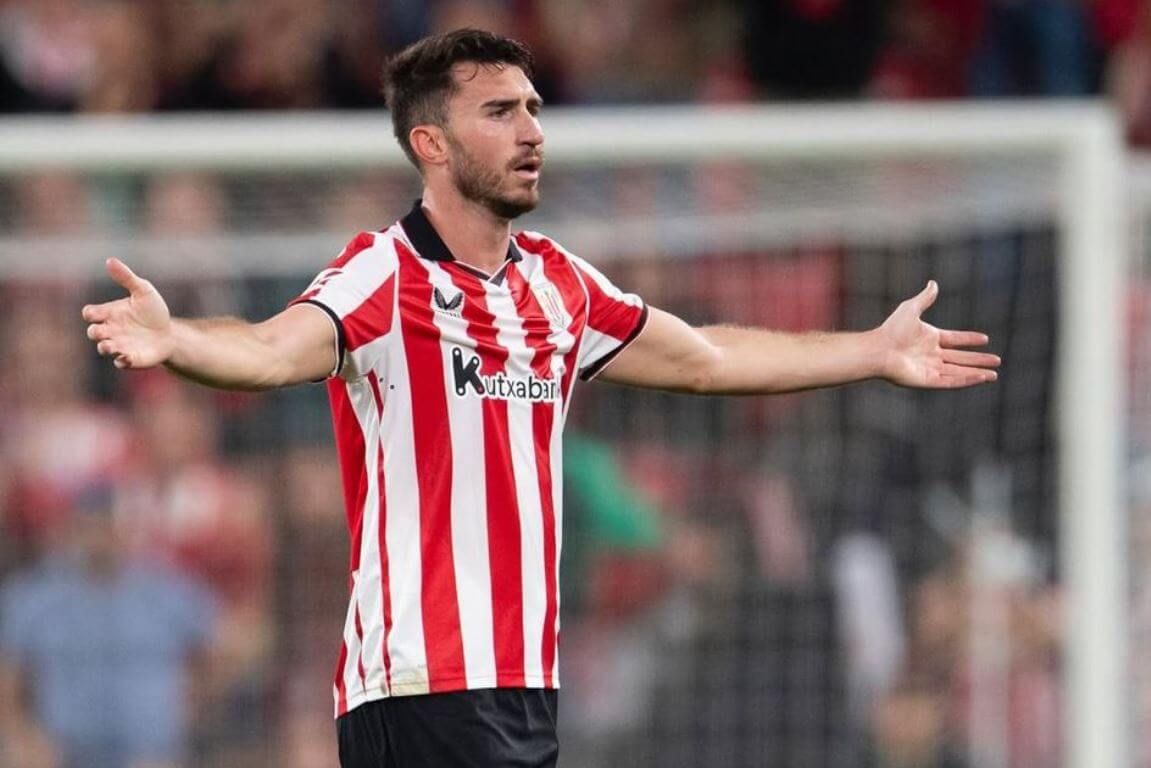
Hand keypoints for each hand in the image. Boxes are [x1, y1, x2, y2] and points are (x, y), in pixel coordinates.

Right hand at [81, 258, 173, 368]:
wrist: (170, 332)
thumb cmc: (153, 311)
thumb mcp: (143, 290)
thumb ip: (126, 277)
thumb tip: (109, 260)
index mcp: (109, 313)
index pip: (90, 313)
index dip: (90, 313)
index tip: (96, 313)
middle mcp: (110, 330)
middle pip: (93, 332)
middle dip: (95, 332)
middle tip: (100, 331)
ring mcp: (119, 345)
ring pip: (104, 348)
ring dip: (105, 347)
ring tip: (109, 346)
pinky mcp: (130, 359)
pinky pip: (120, 362)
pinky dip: (121, 361)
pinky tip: (126, 358)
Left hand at [878, 281, 999, 388]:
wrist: (879, 349)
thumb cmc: (892, 330)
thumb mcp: (911, 309)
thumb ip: (925, 298)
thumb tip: (933, 283)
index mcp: (929, 338)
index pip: (955, 339)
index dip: (969, 339)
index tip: (985, 339)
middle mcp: (931, 354)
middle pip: (960, 358)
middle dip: (979, 360)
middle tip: (997, 360)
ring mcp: (930, 368)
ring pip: (959, 371)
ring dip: (977, 372)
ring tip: (994, 374)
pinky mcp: (928, 380)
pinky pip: (952, 381)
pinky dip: (967, 380)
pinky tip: (981, 378)